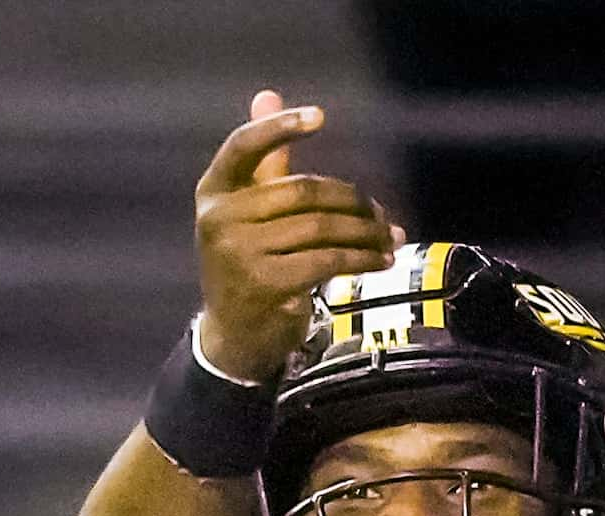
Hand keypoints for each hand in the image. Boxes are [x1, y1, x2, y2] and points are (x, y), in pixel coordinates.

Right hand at [192, 88, 400, 382]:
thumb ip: (265, 161)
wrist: (235, 331)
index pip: (245, 147)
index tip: (321, 116)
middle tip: (383, 214)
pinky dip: (361, 259)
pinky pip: (328, 260)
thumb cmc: (249, 261)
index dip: (281, 127)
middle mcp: (220, 217)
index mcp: (214, 191)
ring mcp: (241, 251)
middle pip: (304, 191)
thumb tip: (270, 94)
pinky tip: (380, 260)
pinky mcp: (267, 282)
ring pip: (322, 227)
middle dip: (353, 201)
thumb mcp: (248, 212)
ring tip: (390, 238)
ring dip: (366, 233)